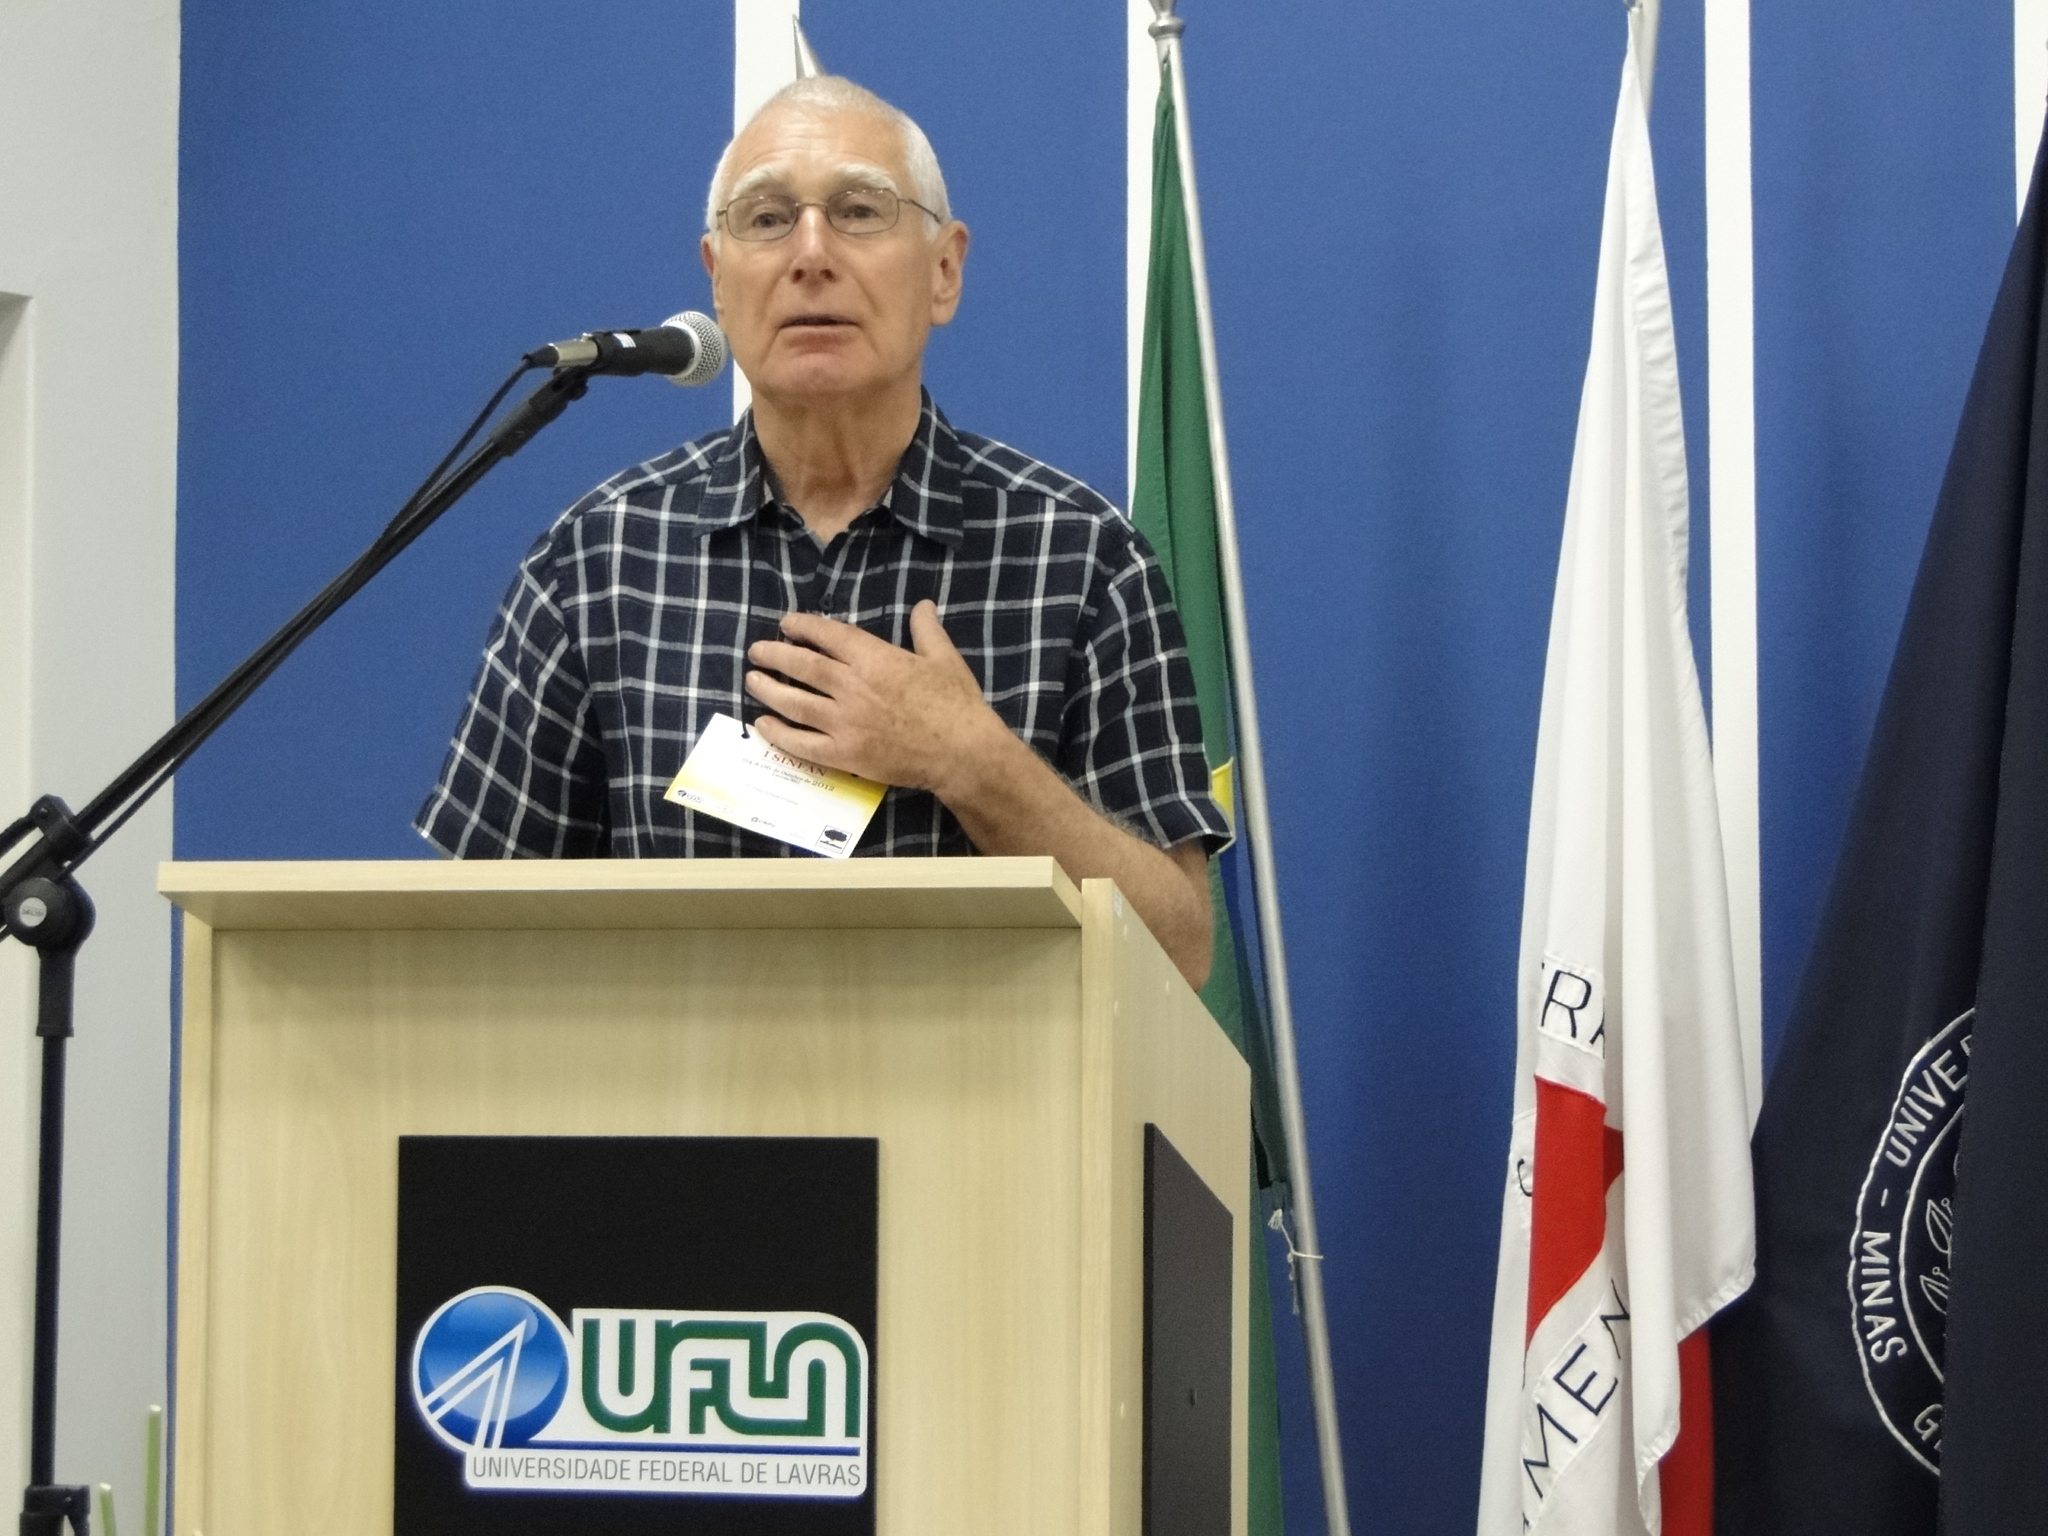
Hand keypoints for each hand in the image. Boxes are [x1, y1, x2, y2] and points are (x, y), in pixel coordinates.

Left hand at [744, 601, 1010, 793]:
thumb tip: (922, 605)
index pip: (828, 635)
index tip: (786, 623)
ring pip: (795, 703)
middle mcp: (854, 688)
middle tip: (756, 651)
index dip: (802, 626)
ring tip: (752, 680)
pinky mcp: (845, 755)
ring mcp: (846, 723)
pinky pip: (802, 744)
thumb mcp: (944, 658)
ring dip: (768, 690)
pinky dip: (779, 734)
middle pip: (802, 667)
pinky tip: (764, 725)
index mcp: (876, 659)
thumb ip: (926, 629)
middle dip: (775, 655)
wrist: (962, 753)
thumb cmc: (956, 704)